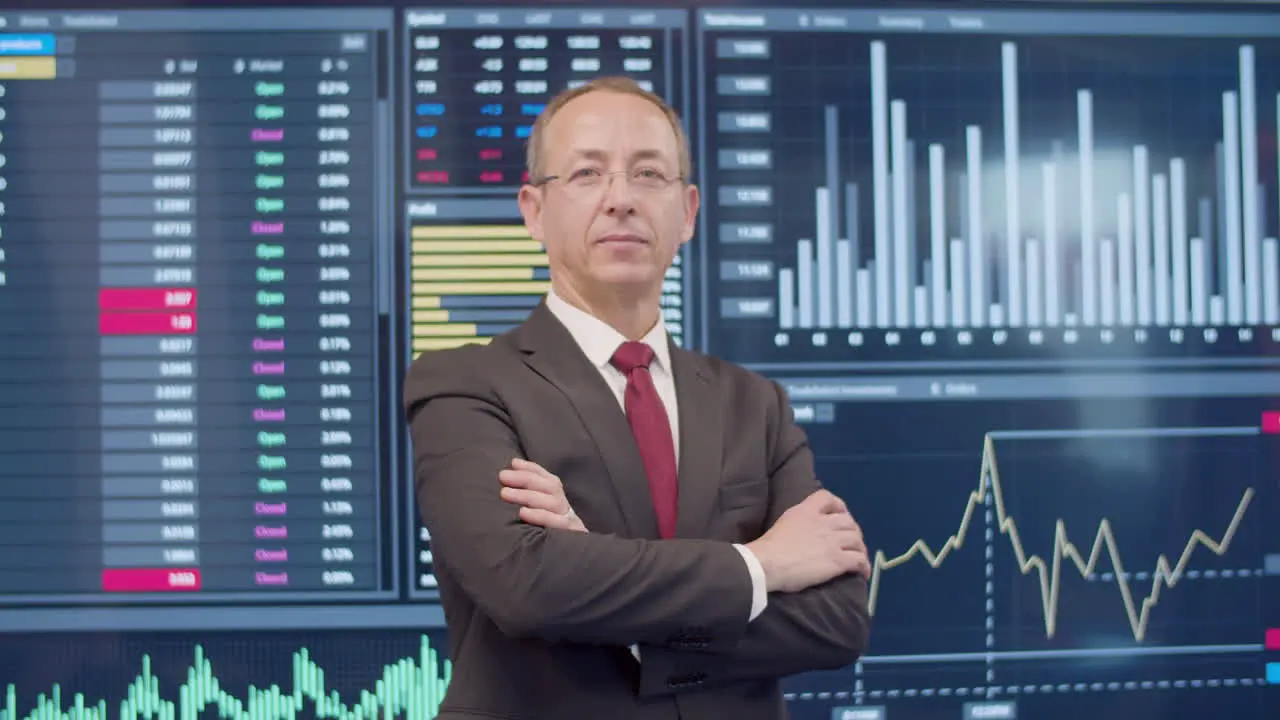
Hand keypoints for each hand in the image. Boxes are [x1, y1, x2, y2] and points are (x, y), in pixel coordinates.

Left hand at [498, 458, 587, 532]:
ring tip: (505, 493)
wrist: (576, 570)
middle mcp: (566, 509)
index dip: (532, 469)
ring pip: (553, 502)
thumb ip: (531, 501)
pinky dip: (540, 516)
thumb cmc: (549, 541)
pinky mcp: (570, 538)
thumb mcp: (542, 519)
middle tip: (502, 477)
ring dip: (527, 495)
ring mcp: (569, 523)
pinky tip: (523, 513)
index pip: (549, 479)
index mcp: (560, 502)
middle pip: (549, 487)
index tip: (513, 463)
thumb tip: (510, 474)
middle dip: (525, 479)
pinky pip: (557, 524)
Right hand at [746, 489, 868, 592]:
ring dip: (860, 549)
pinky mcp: (838, 560)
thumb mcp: (784, 522)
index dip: (838, 505)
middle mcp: (823, 523)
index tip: (840, 514)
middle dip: (853, 531)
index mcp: (806, 511)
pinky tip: (863, 573)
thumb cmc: (769, 547)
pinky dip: (864, 566)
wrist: (768, 563)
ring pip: (857, 540)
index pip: (827, 498)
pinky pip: (859, 560)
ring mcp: (832, 541)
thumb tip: (802, 531)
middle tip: (852, 542)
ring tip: (859, 558)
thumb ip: (798, 521)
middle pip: (848, 521)